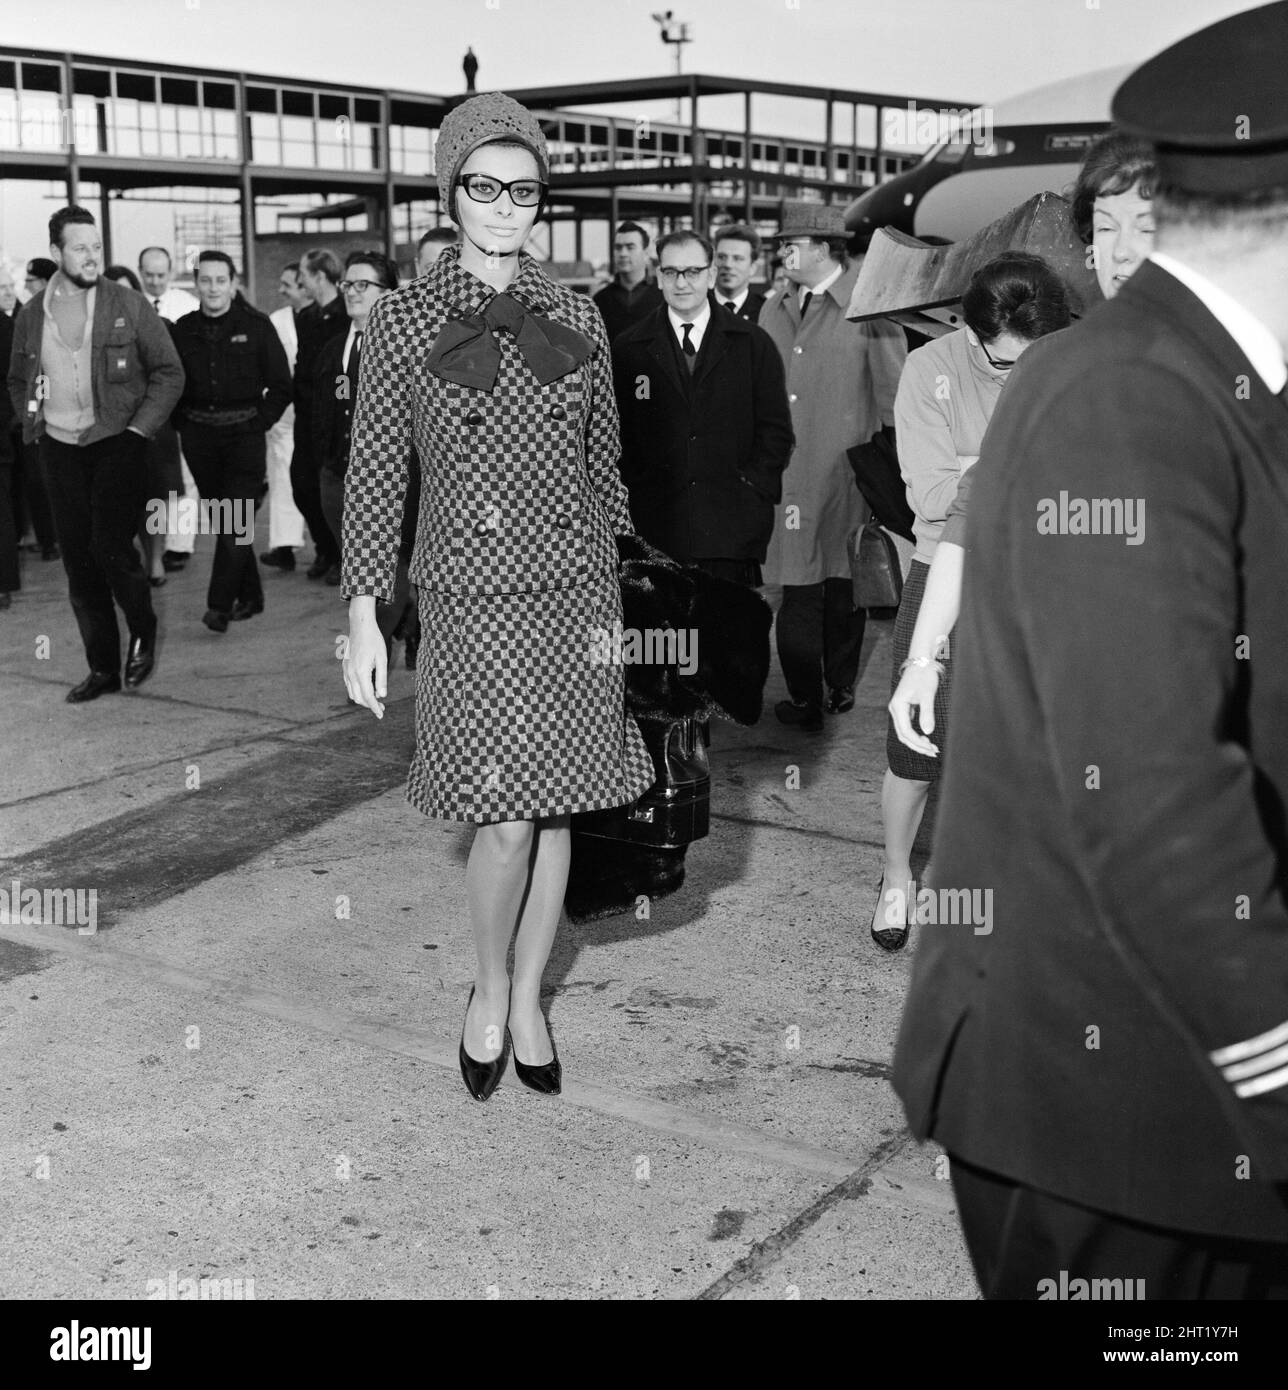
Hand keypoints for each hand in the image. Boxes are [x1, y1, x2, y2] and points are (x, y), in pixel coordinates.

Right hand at [343, 600, 385, 717]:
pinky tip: (367, 690)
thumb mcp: (382, 659)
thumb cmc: (374, 641)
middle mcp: (351, 674)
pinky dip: (357, 692)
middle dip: (370, 705)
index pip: (368, 697)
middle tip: (382, 707)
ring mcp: (346, 671)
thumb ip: (382, 678)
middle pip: (359, 698)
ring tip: (376, 700)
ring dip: (363, 699)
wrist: (360, 627)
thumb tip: (382, 696)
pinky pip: (349, 685)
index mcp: (361, 673)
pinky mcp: (345, 668)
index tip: (381, 714)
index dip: (375, 708)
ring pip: (352, 693)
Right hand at [888, 663, 940, 755]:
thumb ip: (927, 713)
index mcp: (898, 706)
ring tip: (931, 748)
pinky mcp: (904, 709)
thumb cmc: (924, 676)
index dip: (918, 742)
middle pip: (903, 735)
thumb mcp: (928, 694)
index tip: (931, 748)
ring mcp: (898, 710)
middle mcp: (895, 709)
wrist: (921, 662)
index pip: (905, 731)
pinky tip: (926, 738)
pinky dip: (916, 735)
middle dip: (917, 746)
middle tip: (933, 752)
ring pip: (904, 732)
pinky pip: (907, 727)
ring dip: (916, 742)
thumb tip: (928, 732)